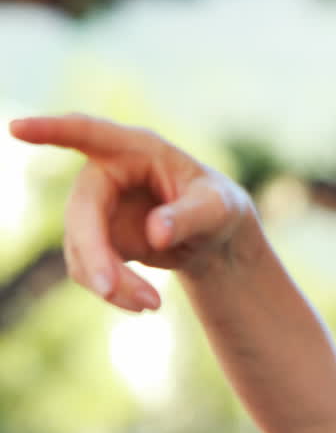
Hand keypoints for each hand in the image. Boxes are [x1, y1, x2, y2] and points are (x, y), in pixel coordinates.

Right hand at [11, 114, 254, 311]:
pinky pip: (88, 268)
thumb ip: (189, 217)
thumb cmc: (218, 208)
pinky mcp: (93, 237)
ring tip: (153, 305)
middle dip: (95, 254)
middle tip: (110, 289)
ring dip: (110, 282)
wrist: (213, 237)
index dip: (52, 129)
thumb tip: (155, 234)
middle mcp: (106, 173)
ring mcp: (95, 206)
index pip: (89, 133)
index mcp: (137, 149)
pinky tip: (143, 303)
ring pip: (81, 248)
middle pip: (82, 212)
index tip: (17, 128)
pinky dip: (112, 290)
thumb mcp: (218, 210)